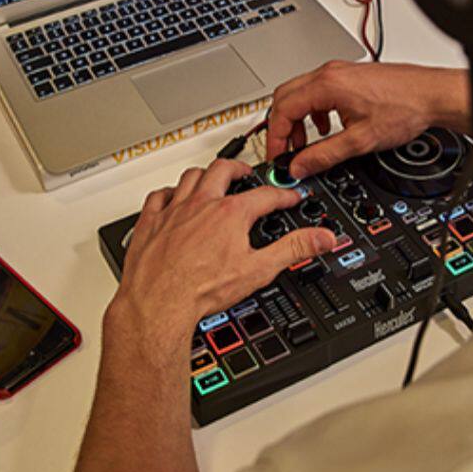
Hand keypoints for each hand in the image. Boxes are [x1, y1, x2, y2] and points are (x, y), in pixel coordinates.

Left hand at [108, 159, 334, 352]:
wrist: (159, 302)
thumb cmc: (200, 290)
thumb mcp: (258, 270)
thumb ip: (293, 249)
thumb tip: (321, 238)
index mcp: (230, 213)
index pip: (265, 195)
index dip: (283, 194)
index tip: (290, 196)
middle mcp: (201, 204)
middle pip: (223, 170)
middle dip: (239, 169)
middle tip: (247, 174)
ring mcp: (174, 211)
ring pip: (190, 177)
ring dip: (204, 174)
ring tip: (212, 178)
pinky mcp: (151, 222)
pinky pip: (158, 196)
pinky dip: (168, 193)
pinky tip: (171, 197)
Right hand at [266, 61, 463, 178]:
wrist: (432, 95)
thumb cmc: (406, 108)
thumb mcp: (360, 140)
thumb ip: (325, 155)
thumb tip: (300, 166)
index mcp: (328, 85)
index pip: (283, 109)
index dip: (276, 136)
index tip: (278, 155)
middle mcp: (330, 73)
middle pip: (285, 97)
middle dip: (282, 127)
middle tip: (285, 152)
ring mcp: (339, 72)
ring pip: (300, 93)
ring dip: (297, 119)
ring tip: (306, 144)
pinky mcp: (349, 77)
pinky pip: (317, 92)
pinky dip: (313, 112)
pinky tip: (326, 129)